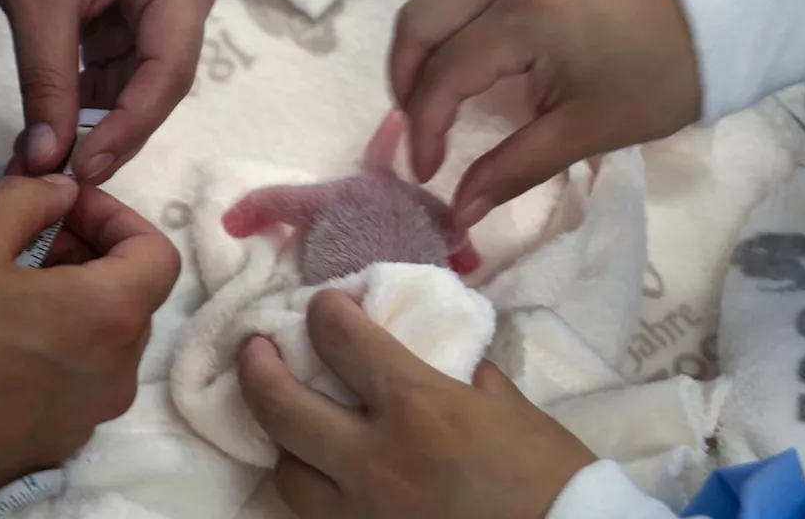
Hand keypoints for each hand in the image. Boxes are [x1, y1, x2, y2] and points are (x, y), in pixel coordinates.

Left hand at [0, 0, 216, 180]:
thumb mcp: (36, 0)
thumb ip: (47, 82)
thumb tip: (47, 160)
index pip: (169, 68)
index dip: (131, 124)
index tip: (88, 166)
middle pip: (159, 84)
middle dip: (114, 131)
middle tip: (70, 177)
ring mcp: (160, 12)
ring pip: (137, 89)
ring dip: (96, 126)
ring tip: (52, 164)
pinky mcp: (132, 25)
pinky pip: (117, 77)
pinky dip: (84, 107)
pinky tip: (53, 136)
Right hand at [0, 175, 178, 512]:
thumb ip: (30, 199)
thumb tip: (62, 193)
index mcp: (107, 318)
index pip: (156, 255)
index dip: (117, 219)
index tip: (66, 209)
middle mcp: (115, 376)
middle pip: (132, 299)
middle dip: (92, 258)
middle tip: (32, 239)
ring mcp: (86, 418)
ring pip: (104, 344)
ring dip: (73, 305)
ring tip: (8, 288)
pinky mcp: (53, 447)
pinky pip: (74, 385)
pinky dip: (55, 352)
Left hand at [238, 290, 595, 518]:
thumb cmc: (548, 472)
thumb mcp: (508, 404)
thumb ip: (457, 374)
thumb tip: (430, 353)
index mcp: (418, 406)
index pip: (342, 341)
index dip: (325, 313)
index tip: (325, 306)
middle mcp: (375, 459)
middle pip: (282, 406)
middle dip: (258, 367)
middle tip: (256, 348)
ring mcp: (363, 512)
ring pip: (286, 473)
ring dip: (281, 440)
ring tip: (288, 420)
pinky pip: (317, 517)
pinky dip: (313, 490)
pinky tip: (320, 473)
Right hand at [390, 0, 699, 226]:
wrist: (716, 20)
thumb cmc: (657, 81)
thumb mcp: (586, 132)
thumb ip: (513, 168)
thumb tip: (459, 213)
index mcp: (527, 19)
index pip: (445, 75)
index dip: (424, 129)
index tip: (429, 173)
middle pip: (419, 21)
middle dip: (405, 81)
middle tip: (421, 127)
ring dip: (419, 34)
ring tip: (434, 79)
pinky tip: (460, 32)